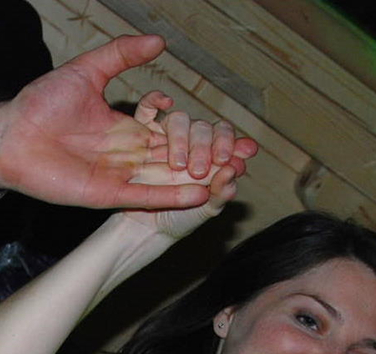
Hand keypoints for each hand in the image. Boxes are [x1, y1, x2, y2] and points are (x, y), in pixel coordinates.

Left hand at [0, 34, 225, 208]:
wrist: (11, 134)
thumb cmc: (41, 104)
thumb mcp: (88, 71)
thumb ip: (122, 55)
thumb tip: (158, 41)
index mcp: (129, 128)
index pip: (176, 133)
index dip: (205, 135)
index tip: (235, 136)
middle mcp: (130, 156)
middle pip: (181, 159)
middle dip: (213, 159)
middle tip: (244, 157)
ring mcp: (122, 177)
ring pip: (170, 180)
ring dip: (202, 179)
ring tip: (234, 177)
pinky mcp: (110, 195)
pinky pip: (147, 197)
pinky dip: (173, 197)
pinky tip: (201, 193)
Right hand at [122, 91, 256, 238]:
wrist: (148, 229)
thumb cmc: (182, 219)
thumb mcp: (206, 211)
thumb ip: (222, 193)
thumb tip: (232, 170)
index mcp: (212, 156)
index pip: (223, 136)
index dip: (227, 142)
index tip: (227, 159)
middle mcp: (192, 143)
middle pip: (201, 127)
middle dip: (203, 147)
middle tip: (198, 171)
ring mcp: (167, 138)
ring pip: (178, 120)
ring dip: (181, 139)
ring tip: (178, 166)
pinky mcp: (142, 135)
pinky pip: (146, 109)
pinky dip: (153, 101)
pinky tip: (164, 104)